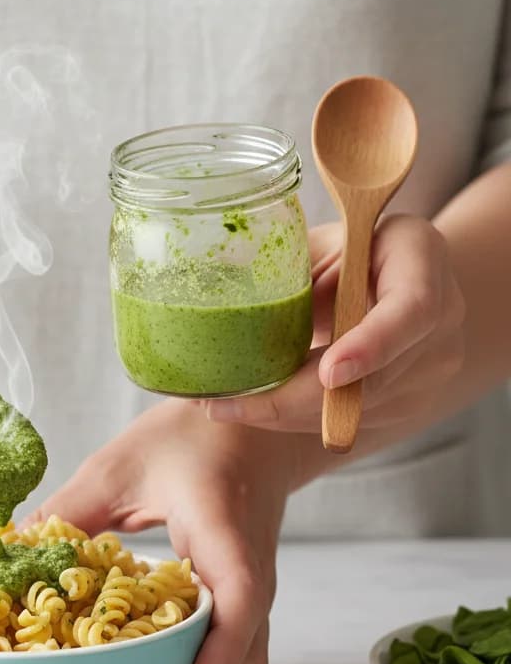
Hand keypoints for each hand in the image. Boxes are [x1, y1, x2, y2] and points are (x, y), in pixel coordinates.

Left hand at [29, 400, 296, 663]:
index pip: (240, 591)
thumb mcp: (119, 464)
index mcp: (221, 525)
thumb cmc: (190, 436)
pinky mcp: (242, 593)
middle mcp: (249, 564)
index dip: (223, 645)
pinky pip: (235, 649)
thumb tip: (12, 553)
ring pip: (246, 661)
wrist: (254, 429)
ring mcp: (252, 583)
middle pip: (249, 652)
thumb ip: (70, 509)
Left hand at [206, 215, 465, 429]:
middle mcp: (442, 316)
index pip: (413, 309)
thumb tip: (223, 300)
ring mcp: (432, 366)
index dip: (371, 346)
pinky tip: (254, 407)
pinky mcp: (410, 401)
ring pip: (355, 409)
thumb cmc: (345, 249)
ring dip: (283, 414)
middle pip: (375, 377)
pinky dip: (296, 419)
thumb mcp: (319, 242)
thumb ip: (294, 267)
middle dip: (294, 399)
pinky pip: (349, 421)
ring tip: (222, 406)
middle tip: (228, 405)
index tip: (328, 373)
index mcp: (420, 256)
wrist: (397, 277)